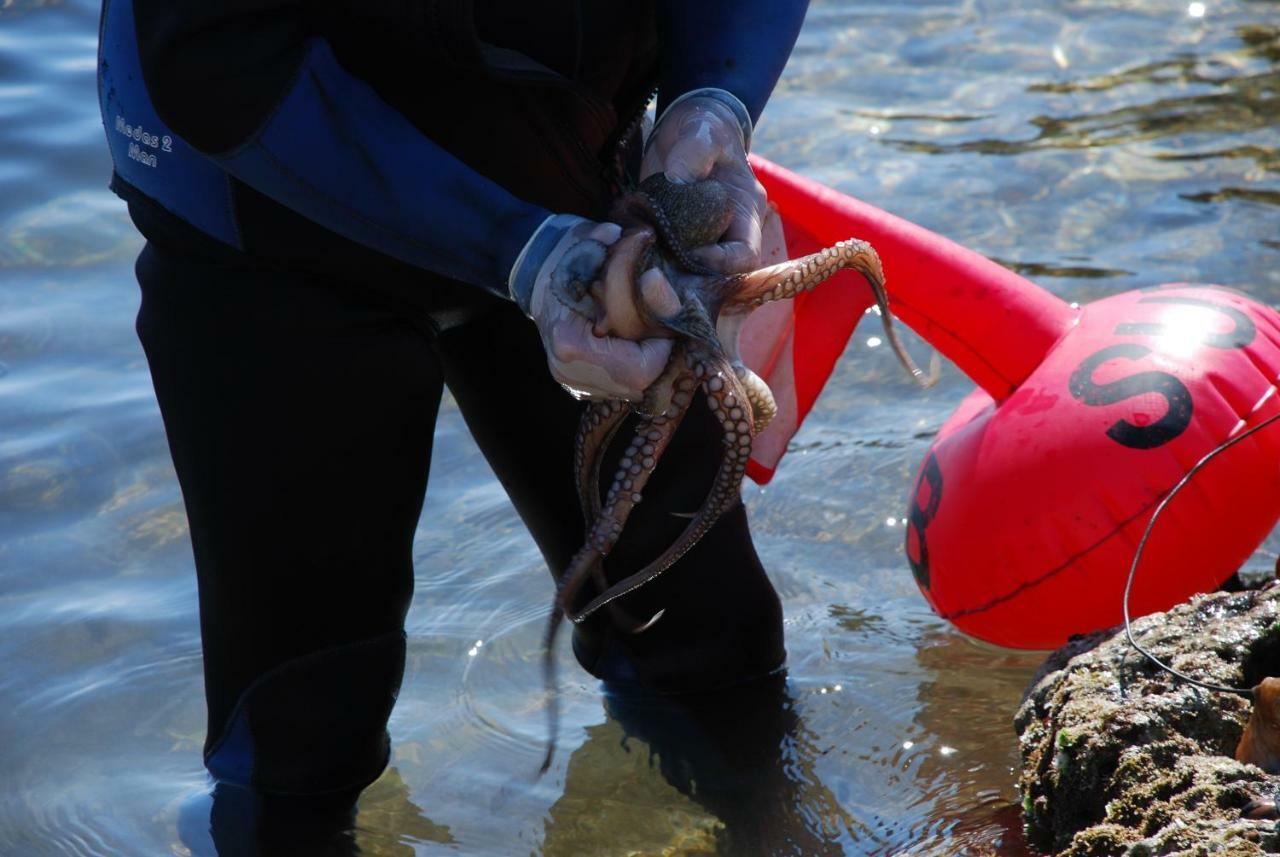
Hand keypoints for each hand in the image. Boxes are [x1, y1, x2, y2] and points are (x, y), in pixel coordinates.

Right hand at [509, 216, 673, 401]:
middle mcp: (567, 371)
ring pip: (629, 389)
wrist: (536, 270)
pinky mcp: (577, 384)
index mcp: (570, 342)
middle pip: (636, 385)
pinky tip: (629, 343)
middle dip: (656, 358)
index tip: (662, 323)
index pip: (639, 370)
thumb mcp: (595, 247)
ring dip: (645, 365)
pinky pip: (618, 386)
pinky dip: (631, 368)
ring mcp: (571, 382)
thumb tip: (646, 270)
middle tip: (659, 329)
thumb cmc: (569, 256)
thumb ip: (620, 257)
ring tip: (645, 335)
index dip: (661, 348)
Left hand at [640, 90, 767, 274]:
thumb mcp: (703, 132)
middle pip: (714, 276)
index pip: (744, 257)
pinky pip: (663, 260)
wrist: (687, 127)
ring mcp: (699, 239)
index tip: (688, 251)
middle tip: (652, 269)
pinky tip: (621, 249)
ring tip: (633, 260)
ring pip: (686, 275)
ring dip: (660, 273)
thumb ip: (694, 152)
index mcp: (744, 214)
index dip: (720, 263)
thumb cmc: (705, 127)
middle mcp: (725, 234)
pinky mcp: (673, 239)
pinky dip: (643, 259)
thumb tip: (677, 180)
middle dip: (685, 278)